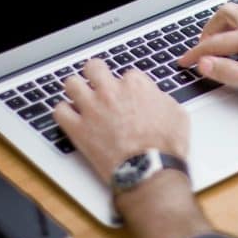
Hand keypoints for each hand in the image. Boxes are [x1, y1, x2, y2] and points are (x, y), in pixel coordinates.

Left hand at [53, 61, 188, 182]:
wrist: (150, 170)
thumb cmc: (165, 146)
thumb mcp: (177, 115)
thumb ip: (161, 99)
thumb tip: (156, 98)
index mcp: (135, 86)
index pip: (127, 74)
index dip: (127, 85)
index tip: (127, 95)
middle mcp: (111, 92)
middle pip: (94, 67)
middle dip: (96, 73)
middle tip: (98, 82)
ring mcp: (92, 109)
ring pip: (71, 84)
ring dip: (76, 89)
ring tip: (80, 96)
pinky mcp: (78, 129)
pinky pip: (59, 111)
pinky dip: (63, 112)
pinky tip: (70, 116)